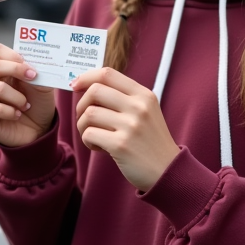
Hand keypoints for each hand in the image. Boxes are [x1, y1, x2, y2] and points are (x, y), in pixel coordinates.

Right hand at [0, 43, 56, 147]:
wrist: (36, 130)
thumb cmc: (35, 104)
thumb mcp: (42, 85)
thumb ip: (37, 72)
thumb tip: (33, 64)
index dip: (14, 56)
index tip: (30, 66)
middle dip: (18, 71)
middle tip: (34, 78)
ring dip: (17, 97)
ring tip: (25, 105)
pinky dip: (11, 112)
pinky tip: (16, 115)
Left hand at [72, 67, 180, 191]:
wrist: (169, 171)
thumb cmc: (151, 142)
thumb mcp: (146, 112)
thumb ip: (123, 99)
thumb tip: (88, 87)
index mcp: (143, 95)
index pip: (108, 74)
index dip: (86, 77)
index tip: (75, 85)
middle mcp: (138, 107)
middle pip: (95, 91)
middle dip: (82, 104)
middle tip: (85, 119)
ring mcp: (131, 125)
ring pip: (89, 114)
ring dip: (83, 126)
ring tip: (93, 136)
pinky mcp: (121, 145)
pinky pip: (89, 134)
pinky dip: (87, 141)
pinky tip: (98, 147)